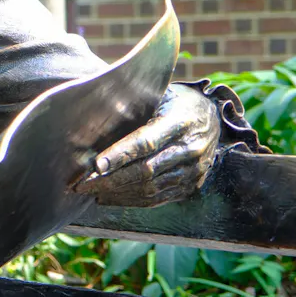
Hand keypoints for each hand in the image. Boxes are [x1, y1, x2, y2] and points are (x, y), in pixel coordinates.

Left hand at [74, 85, 219, 207]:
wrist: (212, 118)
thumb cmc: (176, 103)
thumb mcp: (159, 95)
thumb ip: (134, 108)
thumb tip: (95, 121)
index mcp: (180, 122)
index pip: (146, 142)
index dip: (120, 155)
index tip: (96, 166)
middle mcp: (191, 149)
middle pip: (146, 170)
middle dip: (111, 180)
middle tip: (83, 184)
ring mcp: (194, 170)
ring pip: (151, 188)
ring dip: (118, 193)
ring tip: (93, 191)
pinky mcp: (192, 185)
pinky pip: (159, 198)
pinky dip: (133, 200)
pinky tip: (112, 198)